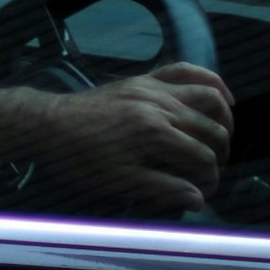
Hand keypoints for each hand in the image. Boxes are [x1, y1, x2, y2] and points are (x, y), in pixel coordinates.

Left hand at [0, 64, 232, 216]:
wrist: (45, 125)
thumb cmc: (79, 158)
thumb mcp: (118, 182)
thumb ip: (162, 189)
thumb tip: (198, 199)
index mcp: (155, 134)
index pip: (202, 159)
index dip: (208, 180)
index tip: (200, 193)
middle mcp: (159, 105)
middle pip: (211, 130)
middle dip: (220, 155)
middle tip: (210, 173)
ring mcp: (152, 88)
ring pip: (207, 97)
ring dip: (223, 120)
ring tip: (222, 142)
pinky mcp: (142, 79)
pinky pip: (182, 70)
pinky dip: (209, 80)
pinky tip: (223, 96)